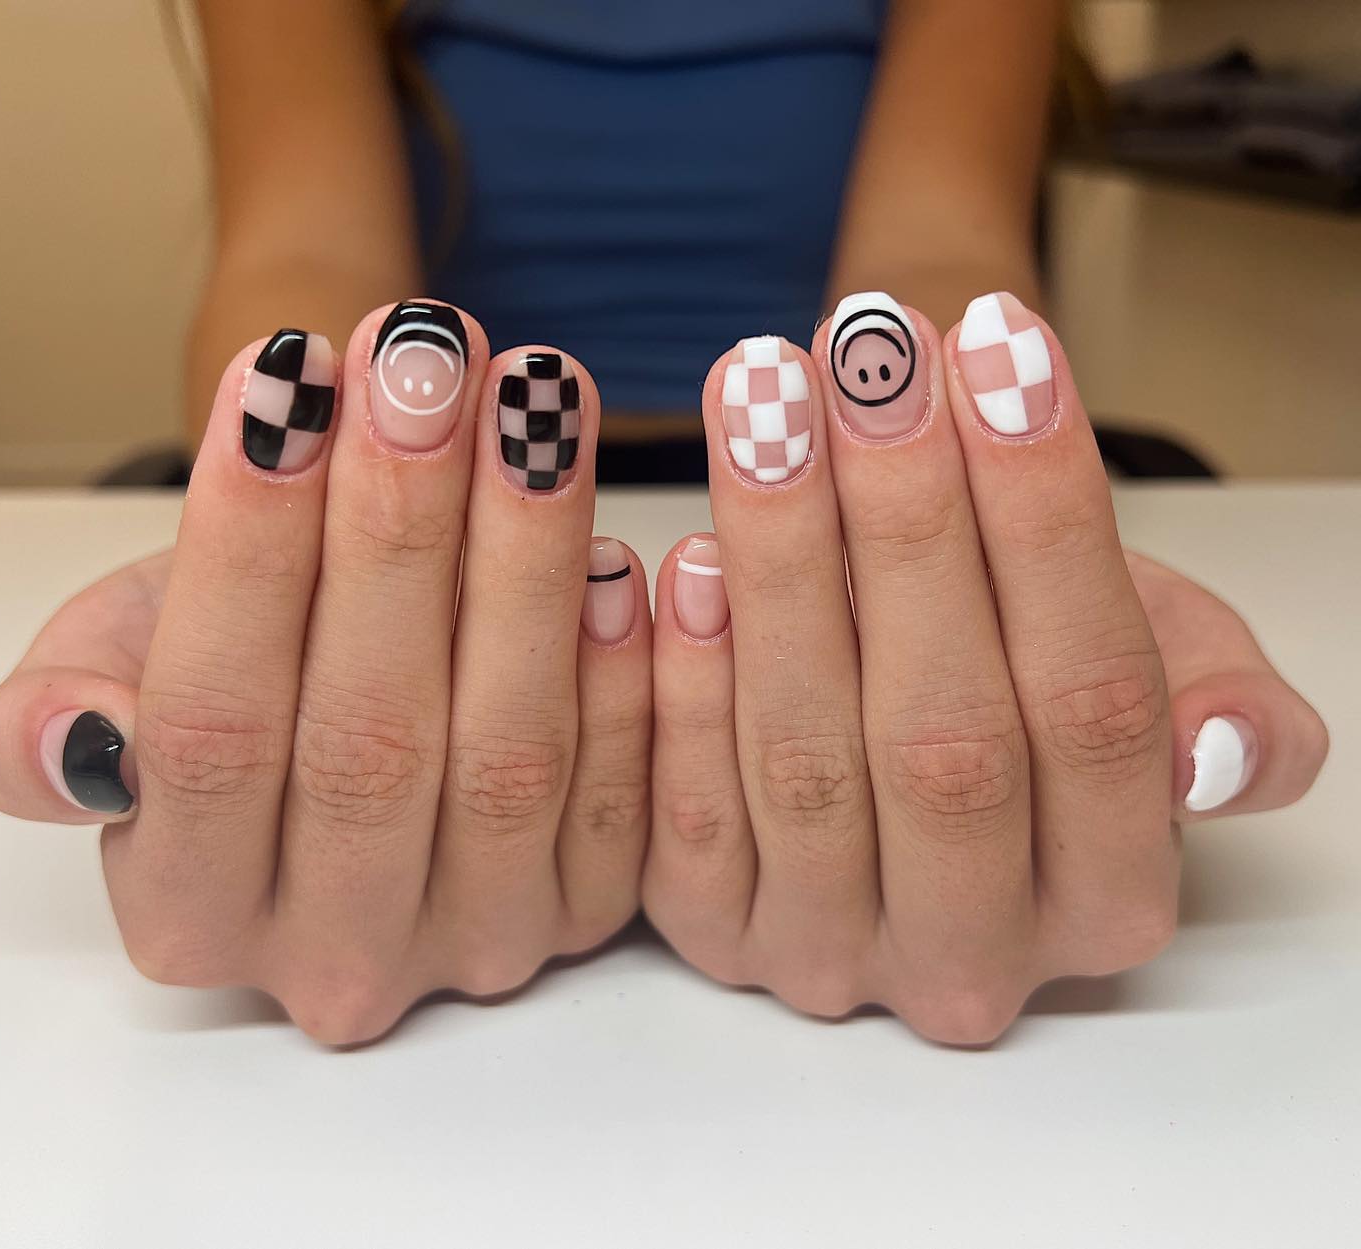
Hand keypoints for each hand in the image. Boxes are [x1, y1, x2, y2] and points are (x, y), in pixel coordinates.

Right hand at [0, 302, 651, 1044]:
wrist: (345, 707)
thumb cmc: (222, 676)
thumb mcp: (107, 683)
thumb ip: (50, 727)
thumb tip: (74, 738)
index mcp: (191, 912)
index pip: (213, 730)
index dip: (248, 548)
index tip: (286, 373)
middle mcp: (336, 956)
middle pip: (369, 742)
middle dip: (398, 530)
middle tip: (424, 360)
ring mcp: (473, 943)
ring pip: (507, 755)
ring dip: (526, 561)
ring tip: (533, 397)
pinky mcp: (583, 913)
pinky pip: (620, 798)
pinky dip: (623, 668)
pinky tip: (620, 542)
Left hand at [643, 292, 1326, 1044]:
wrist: (894, 731)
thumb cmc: (1025, 681)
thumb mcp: (1157, 678)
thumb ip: (1213, 702)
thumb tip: (1217, 744)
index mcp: (1108, 900)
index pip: (1097, 707)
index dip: (1048, 520)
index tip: (998, 348)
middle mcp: (971, 955)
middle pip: (947, 736)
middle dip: (906, 524)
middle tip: (864, 356)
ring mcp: (834, 953)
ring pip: (806, 762)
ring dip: (780, 562)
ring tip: (762, 397)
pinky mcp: (716, 932)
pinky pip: (686, 817)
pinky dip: (685, 679)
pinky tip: (685, 554)